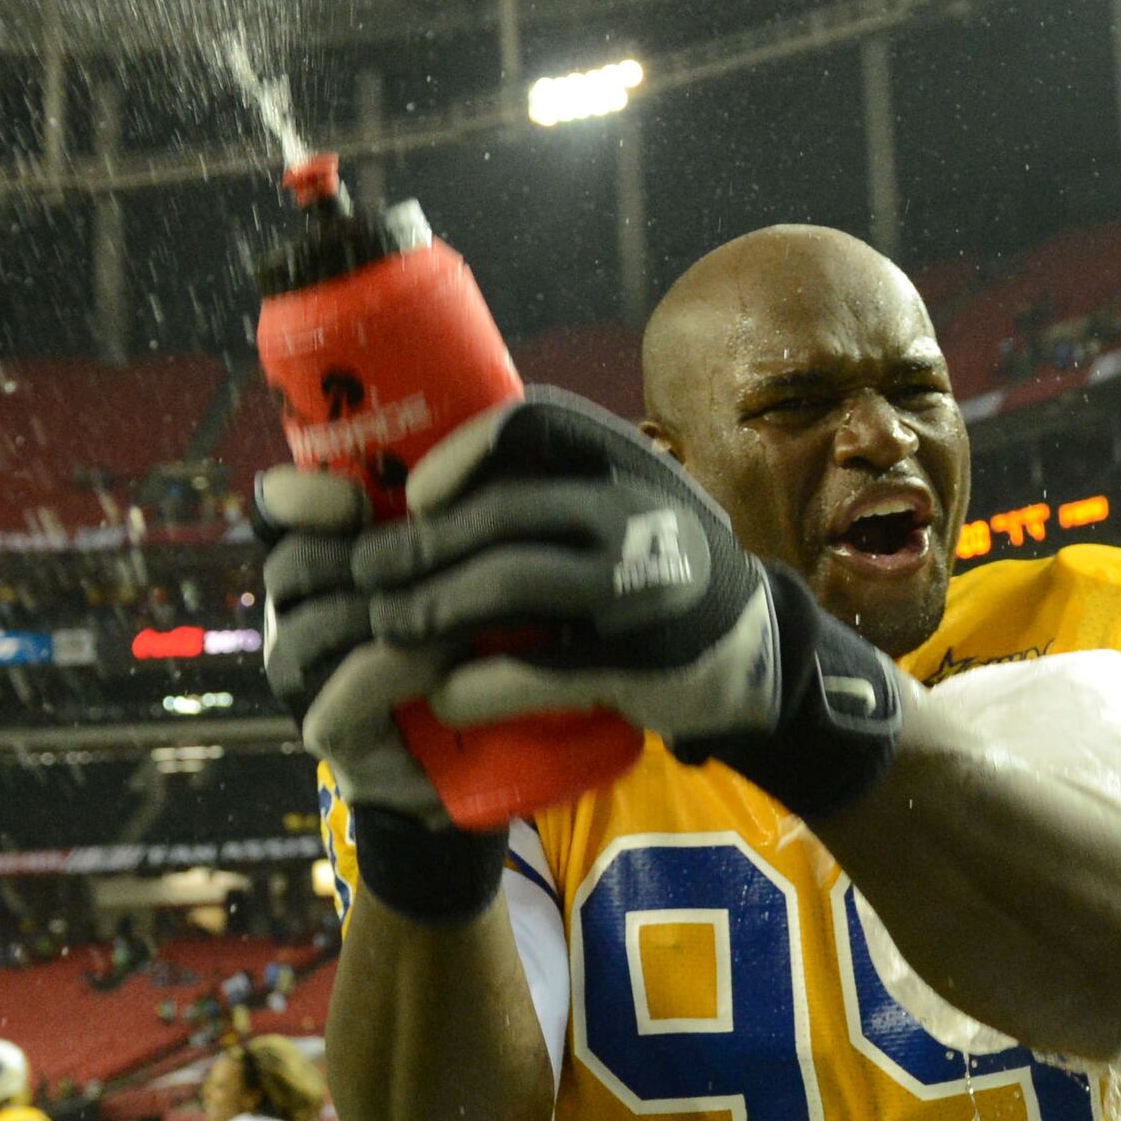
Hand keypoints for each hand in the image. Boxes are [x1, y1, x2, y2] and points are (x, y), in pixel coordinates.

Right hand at [260, 464, 452, 820]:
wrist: (497, 748)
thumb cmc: (486, 637)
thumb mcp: (473, 563)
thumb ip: (452, 513)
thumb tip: (476, 453)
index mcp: (322, 561)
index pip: (275, 509)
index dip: (298, 497)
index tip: (356, 502)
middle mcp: (296, 614)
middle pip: (291, 565)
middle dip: (362, 563)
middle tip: (437, 568)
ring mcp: (301, 678)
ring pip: (308, 628)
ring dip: (386, 615)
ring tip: (460, 615)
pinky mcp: (326, 733)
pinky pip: (337, 696)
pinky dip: (391, 671)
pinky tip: (441, 661)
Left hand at [355, 391, 905, 818]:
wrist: (752, 649)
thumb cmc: (653, 565)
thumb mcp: (618, 501)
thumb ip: (545, 486)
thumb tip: (413, 490)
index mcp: (625, 460)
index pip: (536, 423)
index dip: (462, 454)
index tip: (414, 498)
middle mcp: (640, 509)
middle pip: (505, 513)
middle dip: (421, 548)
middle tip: (368, 575)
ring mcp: (646, 584)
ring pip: (516, 582)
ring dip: (435, 609)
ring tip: (389, 629)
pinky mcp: (645, 660)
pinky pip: (545, 669)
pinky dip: (484, 686)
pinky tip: (442, 697)